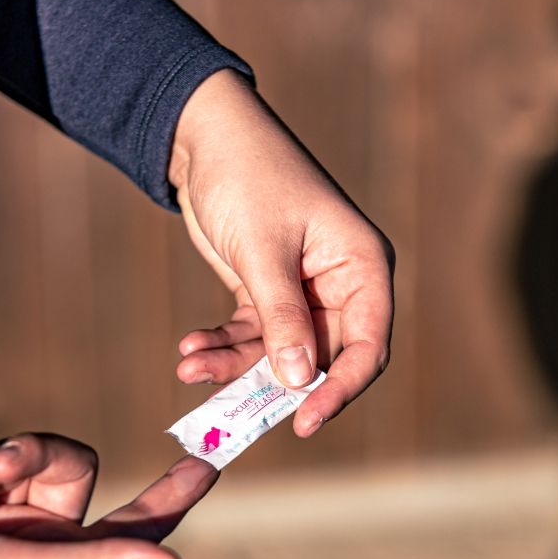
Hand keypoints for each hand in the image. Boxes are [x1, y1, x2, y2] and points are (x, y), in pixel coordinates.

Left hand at [169, 70, 394, 436]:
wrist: (203, 137)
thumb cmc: (247, 177)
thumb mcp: (263, 250)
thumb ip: (282, 317)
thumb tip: (300, 381)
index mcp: (362, 267)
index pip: (368, 346)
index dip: (340, 389)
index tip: (304, 421)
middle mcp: (341, 285)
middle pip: (321, 358)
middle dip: (272, 382)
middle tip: (230, 408)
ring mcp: (304, 292)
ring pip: (279, 353)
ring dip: (235, 365)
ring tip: (189, 367)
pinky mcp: (268, 293)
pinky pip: (252, 336)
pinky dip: (222, 345)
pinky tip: (190, 349)